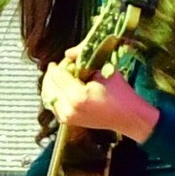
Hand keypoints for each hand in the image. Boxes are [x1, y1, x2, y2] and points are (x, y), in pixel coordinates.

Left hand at [41, 51, 159, 141]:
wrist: (126, 117)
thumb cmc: (119, 92)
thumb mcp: (105, 70)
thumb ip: (84, 58)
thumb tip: (67, 53)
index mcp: (78, 97)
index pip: (56, 75)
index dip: (59, 65)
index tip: (66, 60)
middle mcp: (69, 109)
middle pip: (48, 86)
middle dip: (53, 74)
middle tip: (62, 66)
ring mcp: (67, 118)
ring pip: (48, 95)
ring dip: (52, 84)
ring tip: (63, 76)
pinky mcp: (67, 122)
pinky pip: (52, 104)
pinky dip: (55, 94)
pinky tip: (64, 88)